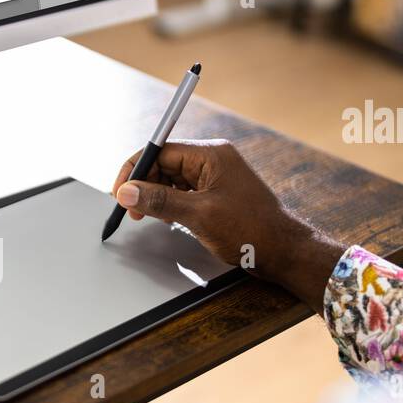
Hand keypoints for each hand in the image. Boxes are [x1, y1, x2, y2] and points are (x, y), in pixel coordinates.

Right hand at [112, 139, 344, 308]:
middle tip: (131, 210)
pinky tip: (165, 219)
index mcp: (210, 155)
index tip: (119, 192)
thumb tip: (127, 192)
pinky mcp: (216, 194)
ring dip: (155, 197)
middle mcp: (212, 161)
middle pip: (163, 164)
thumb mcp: (198, 215)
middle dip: (144, 185)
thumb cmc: (251, 230)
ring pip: (171, 180)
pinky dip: (169, 204)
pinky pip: (183, 192)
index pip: (160, 151)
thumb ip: (160, 201)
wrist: (283, 251)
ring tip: (146, 217)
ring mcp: (214, 177)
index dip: (136, 170)